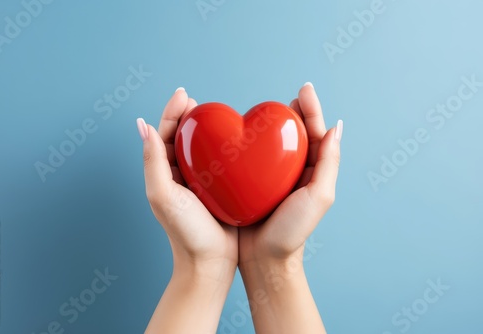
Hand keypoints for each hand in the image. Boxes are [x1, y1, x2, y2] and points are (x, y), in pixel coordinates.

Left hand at [139, 88, 237, 333]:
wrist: (210, 262)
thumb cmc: (186, 232)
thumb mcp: (163, 195)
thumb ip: (152, 161)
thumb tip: (142, 125)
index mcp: (163, 173)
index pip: (164, 135)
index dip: (172, 112)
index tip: (184, 94)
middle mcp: (179, 175)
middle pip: (182, 137)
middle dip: (188, 117)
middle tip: (199, 102)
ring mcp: (199, 182)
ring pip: (201, 148)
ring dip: (206, 130)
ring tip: (216, 115)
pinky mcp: (219, 190)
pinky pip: (221, 163)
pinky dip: (224, 148)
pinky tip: (236, 141)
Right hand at [238, 82, 341, 333]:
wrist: (263, 257)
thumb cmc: (292, 231)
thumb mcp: (319, 196)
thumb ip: (329, 163)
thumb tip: (337, 127)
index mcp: (313, 172)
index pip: (315, 134)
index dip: (312, 110)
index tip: (304, 89)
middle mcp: (295, 172)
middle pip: (297, 135)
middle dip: (296, 113)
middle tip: (292, 96)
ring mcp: (273, 177)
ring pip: (275, 144)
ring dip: (274, 125)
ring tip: (271, 108)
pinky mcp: (253, 183)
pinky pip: (254, 157)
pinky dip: (252, 142)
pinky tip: (244, 133)